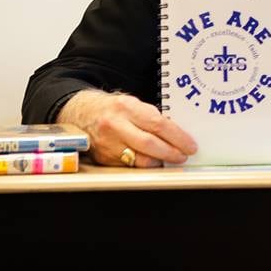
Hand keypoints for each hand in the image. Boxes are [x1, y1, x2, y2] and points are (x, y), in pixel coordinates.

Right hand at [57, 90, 197, 166]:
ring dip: (158, 162)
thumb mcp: (132, 104)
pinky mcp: (102, 158)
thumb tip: (177, 133)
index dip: (178, 137)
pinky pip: (128, 166)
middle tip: (183, 156)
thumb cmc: (113, 108)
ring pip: (139, 160)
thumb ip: (151, 117)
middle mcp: (115, 125)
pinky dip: (143, 165)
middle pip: (150, 144)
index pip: (158, 124)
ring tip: (169, 159)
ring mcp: (107, 144)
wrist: (80, 113)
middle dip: (171, 153)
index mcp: (127, 107)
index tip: (190, 145)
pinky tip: (151, 162)